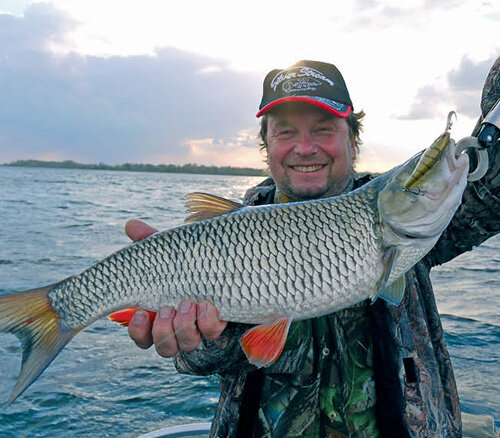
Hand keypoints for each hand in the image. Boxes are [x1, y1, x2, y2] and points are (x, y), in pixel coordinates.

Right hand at [124, 219, 226, 356]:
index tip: (141, 313)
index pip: (142, 336)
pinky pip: (212, 333)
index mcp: (159, 314)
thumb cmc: (189, 260)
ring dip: (184, 327)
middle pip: (164, 347)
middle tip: (167, 308)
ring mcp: (199, 328)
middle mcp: (178, 328)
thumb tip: (130, 225)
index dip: (138, 331)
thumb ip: (149, 240)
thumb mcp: (170, 250)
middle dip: (164, 330)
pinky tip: (207, 305)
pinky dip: (208, 322)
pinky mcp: (218, 323)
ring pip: (186, 344)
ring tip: (187, 304)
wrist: (227, 262)